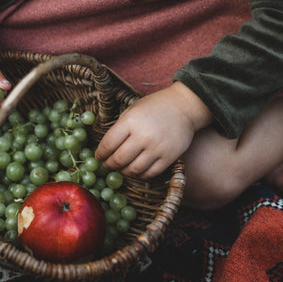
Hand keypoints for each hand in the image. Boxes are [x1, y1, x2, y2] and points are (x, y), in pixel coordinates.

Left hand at [95, 83, 212, 178]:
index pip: (108, 144)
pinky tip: (137, 170)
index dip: (100, 154)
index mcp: (130, 121)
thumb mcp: (133, 110)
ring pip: (133, 170)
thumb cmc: (155, 106)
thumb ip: (119, 128)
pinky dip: (140, 175)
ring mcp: (157, 148)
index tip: (99, 157)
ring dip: (124, 171)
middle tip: (108, 165)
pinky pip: (150, 174)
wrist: (184, 106)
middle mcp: (143, 136)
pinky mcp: (169, 157)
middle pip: (119, 160)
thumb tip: (105, 148)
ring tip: (122, 168)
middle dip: (109, 165)